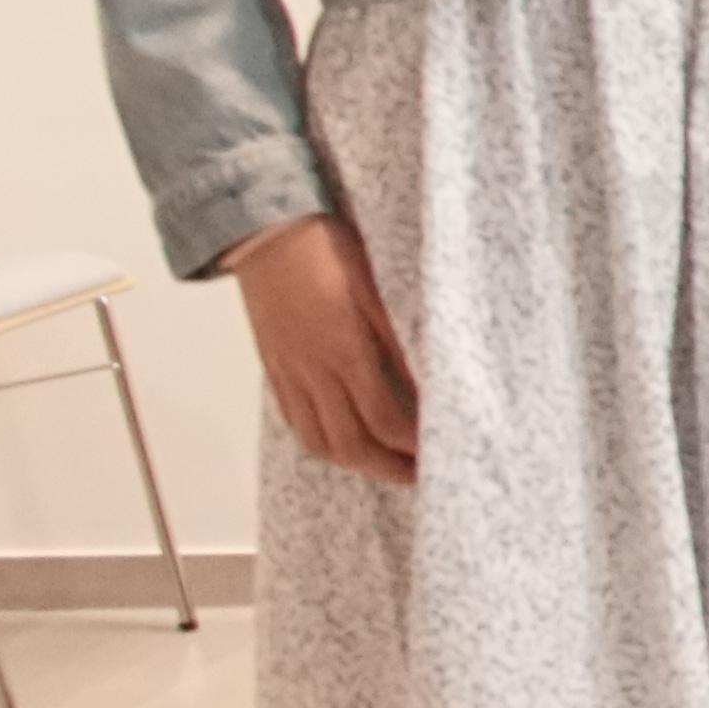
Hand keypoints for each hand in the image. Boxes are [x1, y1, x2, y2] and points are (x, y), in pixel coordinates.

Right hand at [227, 212, 418, 481]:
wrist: (266, 230)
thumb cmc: (328, 249)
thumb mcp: (377, 288)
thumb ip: (400, 338)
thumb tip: (429, 382)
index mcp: (346, 350)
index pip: (386, 419)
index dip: (414, 445)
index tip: (442, 453)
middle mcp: (314, 371)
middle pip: (352, 444)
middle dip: (389, 468)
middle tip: (422, 478)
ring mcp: (289, 373)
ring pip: (319, 441)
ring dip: (356, 463)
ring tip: (389, 467)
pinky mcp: (275, 368)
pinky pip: (297, 421)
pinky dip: (324, 442)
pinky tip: (346, 440)